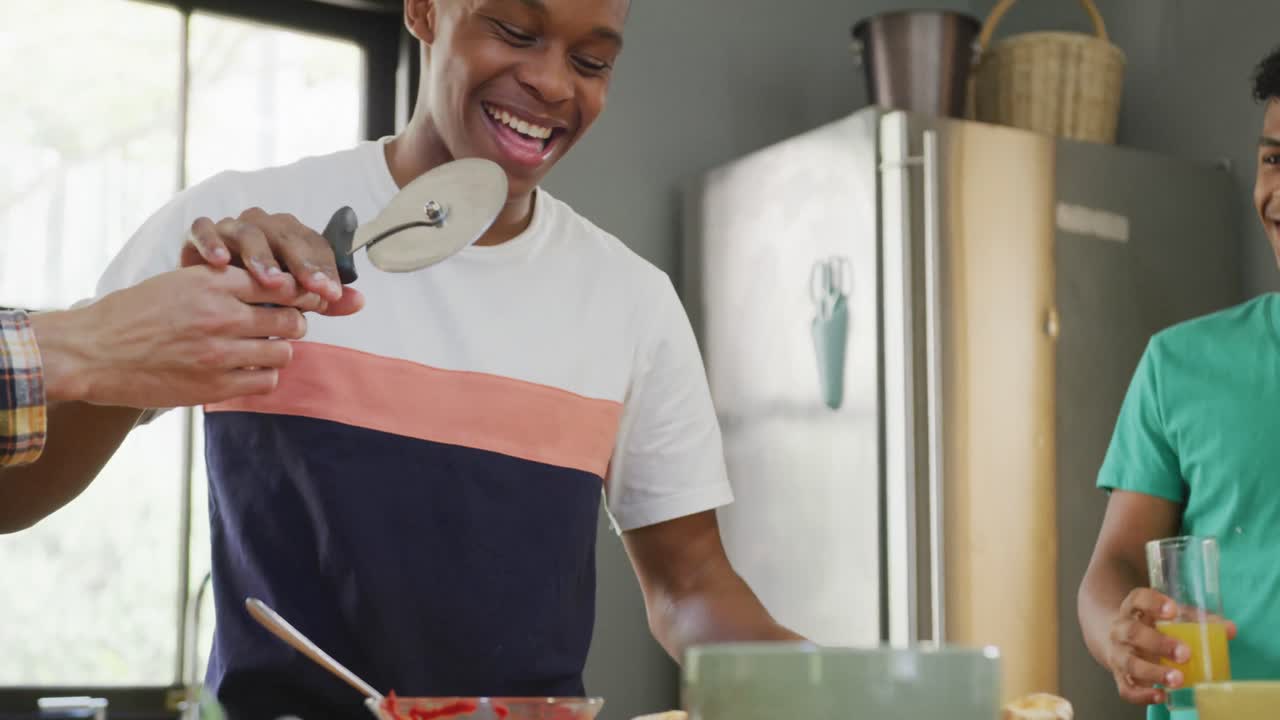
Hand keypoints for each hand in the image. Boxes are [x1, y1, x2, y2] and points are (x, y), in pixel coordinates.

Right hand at [32, 265, 319, 407]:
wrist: (93, 352)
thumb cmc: (134, 314)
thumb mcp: (179, 282)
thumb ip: (224, 283)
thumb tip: (274, 286)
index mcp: (212, 282)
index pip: (280, 282)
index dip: (299, 292)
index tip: (304, 299)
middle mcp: (220, 314)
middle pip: (291, 319)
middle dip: (294, 323)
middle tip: (283, 327)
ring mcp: (219, 352)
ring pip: (283, 352)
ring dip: (278, 352)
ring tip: (263, 350)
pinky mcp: (214, 385)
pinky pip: (265, 381)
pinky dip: (263, 375)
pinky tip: (248, 370)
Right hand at [182, 207, 363, 316]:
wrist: (206, 291)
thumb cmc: (256, 294)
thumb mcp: (291, 300)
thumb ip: (323, 299)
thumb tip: (359, 301)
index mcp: (292, 237)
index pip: (315, 247)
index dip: (324, 270)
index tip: (331, 294)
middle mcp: (266, 226)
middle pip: (287, 237)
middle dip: (300, 264)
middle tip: (310, 289)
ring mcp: (233, 227)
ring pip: (250, 233)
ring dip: (261, 256)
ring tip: (271, 281)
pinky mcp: (202, 232)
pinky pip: (205, 230)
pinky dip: (211, 243)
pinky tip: (219, 263)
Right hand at [1105, 588, 1237, 704]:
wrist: (1121, 641)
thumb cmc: (1152, 626)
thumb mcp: (1170, 616)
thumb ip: (1196, 620)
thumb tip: (1229, 629)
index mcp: (1134, 609)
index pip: (1137, 599)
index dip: (1152, 603)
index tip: (1173, 610)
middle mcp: (1121, 630)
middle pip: (1132, 633)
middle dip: (1159, 643)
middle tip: (1185, 653)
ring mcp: (1118, 654)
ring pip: (1129, 662)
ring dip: (1153, 672)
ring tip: (1178, 679)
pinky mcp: (1120, 676)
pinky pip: (1126, 688)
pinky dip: (1143, 694)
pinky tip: (1162, 695)